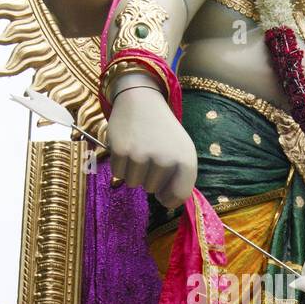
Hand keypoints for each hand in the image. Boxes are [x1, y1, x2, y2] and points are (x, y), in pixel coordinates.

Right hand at [106, 84, 197, 208]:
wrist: (142, 100)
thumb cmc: (163, 131)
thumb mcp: (181, 150)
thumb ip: (180, 178)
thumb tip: (167, 203)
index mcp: (186, 160)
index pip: (178, 197)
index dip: (168, 198)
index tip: (163, 192)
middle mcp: (166, 159)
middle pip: (152, 190)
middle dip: (149, 177)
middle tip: (150, 153)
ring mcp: (142, 156)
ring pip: (134, 184)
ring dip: (134, 172)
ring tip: (139, 149)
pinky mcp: (121, 151)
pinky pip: (118, 174)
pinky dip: (120, 165)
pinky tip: (127, 146)